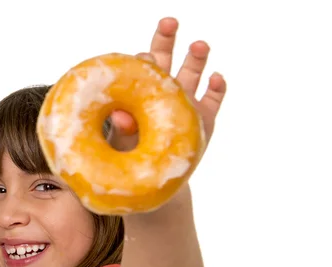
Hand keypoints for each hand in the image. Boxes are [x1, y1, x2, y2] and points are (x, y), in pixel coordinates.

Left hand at [107, 17, 226, 151]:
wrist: (152, 174)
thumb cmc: (129, 154)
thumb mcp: (122, 143)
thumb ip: (122, 128)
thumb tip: (119, 116)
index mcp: (142, 89)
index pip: (141, 68)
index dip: (143, 60)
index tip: (143, 58)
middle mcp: (164, 89)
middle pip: (166, 56)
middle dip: (167, 38)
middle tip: (169, 22)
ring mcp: (186, 101)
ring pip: (193, 72)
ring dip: (196, 57)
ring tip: (198, 45)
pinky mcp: (204, 117)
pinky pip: (214, 98)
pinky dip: (217, 87)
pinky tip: (215, 78)